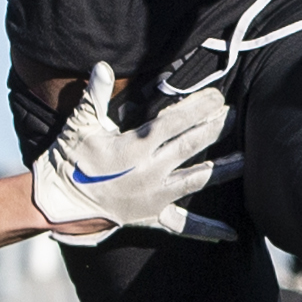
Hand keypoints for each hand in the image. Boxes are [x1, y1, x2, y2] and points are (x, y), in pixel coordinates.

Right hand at [29, 63, 231, 239]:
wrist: (55, 204)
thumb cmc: (66, 161)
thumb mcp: (79, 125)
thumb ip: (95, 96)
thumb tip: (102, 66)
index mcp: (135, 147)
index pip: (174, 121)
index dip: (197, 107)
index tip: (215, 96)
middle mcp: (150, 171)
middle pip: (190, 145)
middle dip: (213, 128)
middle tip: (233, 115)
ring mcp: (154, 196)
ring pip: (196, 180)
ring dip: (222, 169)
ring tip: (246, 159)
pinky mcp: (152, 216)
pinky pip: (183, 226)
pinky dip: (207, 231)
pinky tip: (231, 235)